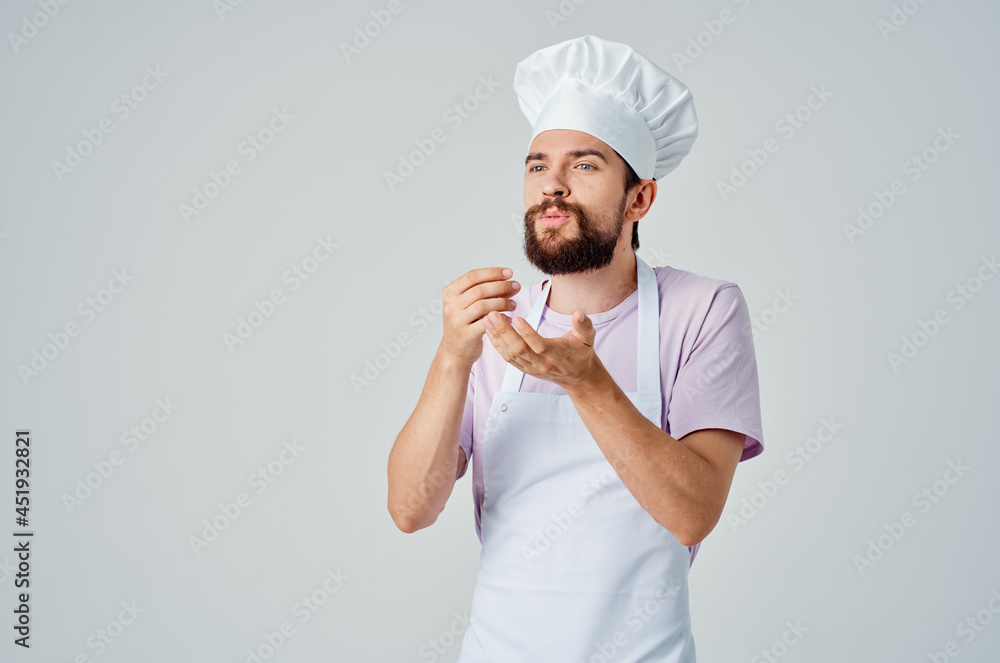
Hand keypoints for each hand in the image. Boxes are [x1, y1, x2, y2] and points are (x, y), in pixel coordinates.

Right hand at [441, 267, 519, 367]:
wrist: (455, 351)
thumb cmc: (466, 324)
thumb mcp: (469, 304)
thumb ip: (487, 292)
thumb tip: (511, 283)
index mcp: (450, 293)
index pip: (472, 276)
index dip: (493, 272)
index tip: (509, 273)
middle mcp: (450, 306)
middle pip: (479, 290)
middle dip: (501, 286)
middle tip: (516, 287)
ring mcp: (457, 321)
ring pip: (483, 305)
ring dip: (502, 302)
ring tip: (513, 304)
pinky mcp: (466, 335)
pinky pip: (487, 323)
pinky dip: (501, 319)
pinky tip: (509, 318)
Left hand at [483, 309, 598, 388]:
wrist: (578, 376)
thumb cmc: (581, 353)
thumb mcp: (588, 337)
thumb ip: (584, 325)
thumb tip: (579, 313)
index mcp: (557, 353)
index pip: (540, 345)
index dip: (527, 333)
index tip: (516, 318)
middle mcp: (542, 363)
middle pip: (520, 349)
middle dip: (504, 332)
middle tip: (493, 315)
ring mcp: (532, 367)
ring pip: (511, 354)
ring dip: (497, 337)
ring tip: (488, 320)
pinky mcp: (525, 369)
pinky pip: (508, 358)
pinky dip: (497, 345)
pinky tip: (490, 332)